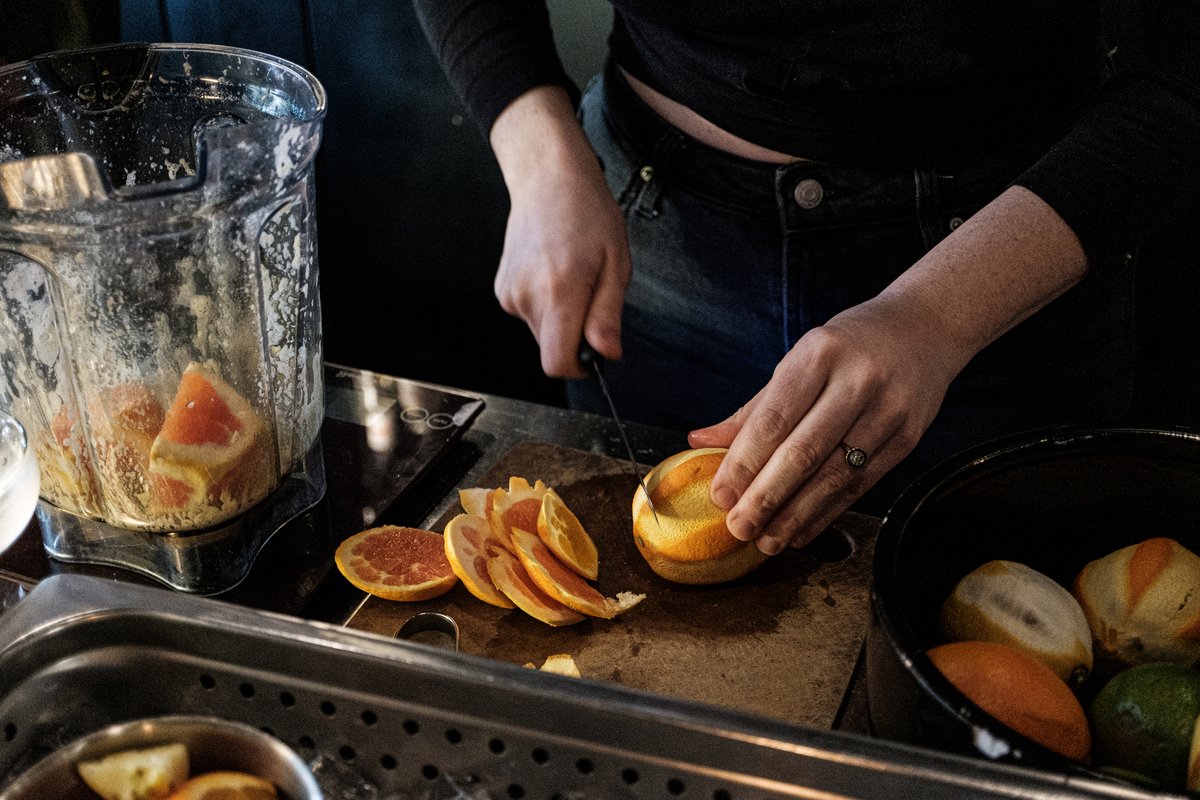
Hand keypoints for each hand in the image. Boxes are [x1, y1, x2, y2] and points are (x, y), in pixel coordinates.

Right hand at [490, 86, 629, 375]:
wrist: (548, 178)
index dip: (580, 367)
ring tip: (573, 275)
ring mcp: (509, 293)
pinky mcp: (502, 290)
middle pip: (552, 348)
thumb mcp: (616, 264)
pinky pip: (531, 314)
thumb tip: (607, 354)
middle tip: (592, 292)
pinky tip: (553, 271)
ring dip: (562, 317)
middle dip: (575, 334)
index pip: (557, 362)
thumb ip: (607, 315)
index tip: (595, 354)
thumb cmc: (587, 212)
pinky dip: (547, 303)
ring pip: (542, 331)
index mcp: (558, 291)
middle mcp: (527, 296)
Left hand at [688, 295, 959, 553]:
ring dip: (796, 515)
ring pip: (835, 475)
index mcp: (819, 354)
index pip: (774, 418)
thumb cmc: (848, 346)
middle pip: (804, 452)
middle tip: (738, 527)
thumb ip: (753, 408)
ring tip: (766, 541)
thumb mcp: (800, 360)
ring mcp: (888, 411)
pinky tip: (801, 532)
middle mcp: (857, 381)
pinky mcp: (908, 438)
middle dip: (766, 496)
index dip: (744, 462)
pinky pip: (861, 485)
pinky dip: (827, 513)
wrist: (925, 329)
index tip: (720, 495)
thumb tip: (699, 441)